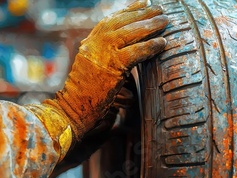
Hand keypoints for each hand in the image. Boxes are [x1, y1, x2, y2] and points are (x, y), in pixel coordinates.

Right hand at [49, 0, 167, 140]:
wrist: (72, 108)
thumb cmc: (84, 95)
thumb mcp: (92, 68)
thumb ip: (105, 56)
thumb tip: (127, 50)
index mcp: (89, 42)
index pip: (111, 20)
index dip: (128, 10)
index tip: (143, 3)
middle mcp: (94, 44)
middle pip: (122, 22)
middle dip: (142, 13)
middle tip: (159, 9)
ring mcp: (102, 54)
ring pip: (130, 33)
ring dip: (150, 26)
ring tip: (164, 22)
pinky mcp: (111, 67)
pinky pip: (136, 52)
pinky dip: (150, 46)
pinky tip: (162, 43)